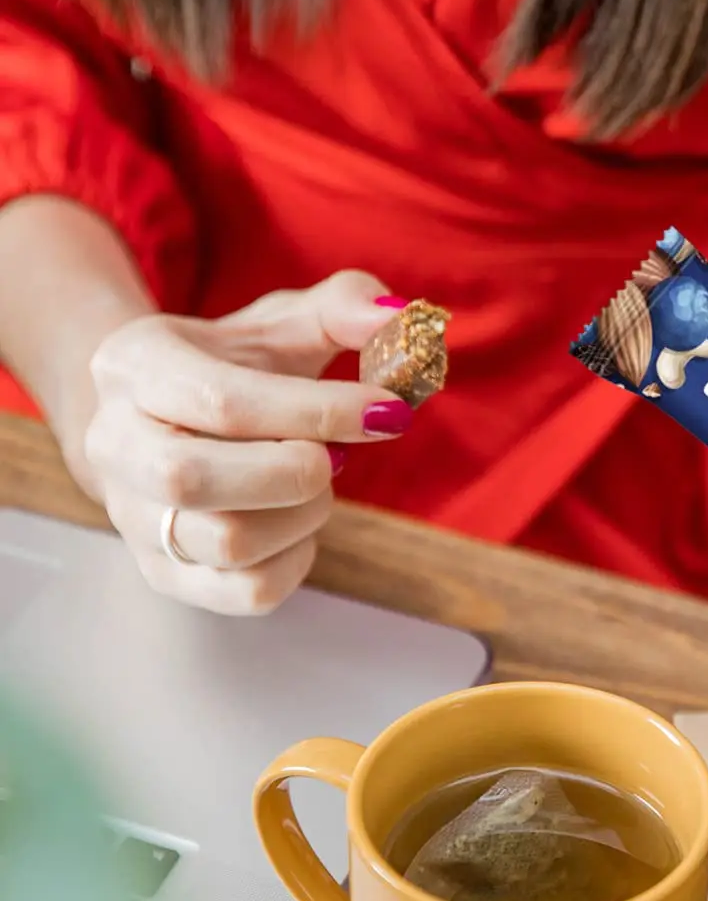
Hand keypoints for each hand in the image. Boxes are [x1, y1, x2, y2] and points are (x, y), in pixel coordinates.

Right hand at [84, 272, 414, 614]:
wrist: (169, 420)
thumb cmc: (239, 368)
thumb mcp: (284, 323)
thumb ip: (345, 308)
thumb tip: (397, 318)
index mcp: (134, 366)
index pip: (222, 402)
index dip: (319, 410)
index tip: (388, 411)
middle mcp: (116, 445)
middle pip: (195, 480)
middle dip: (296, 471)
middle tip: (337, 454)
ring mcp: (134, 518)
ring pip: (225, 543)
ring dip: (303, 515)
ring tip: (317, 483)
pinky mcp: (167, 574)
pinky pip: (247, 592)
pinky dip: (298, 560)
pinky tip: (300, 522)